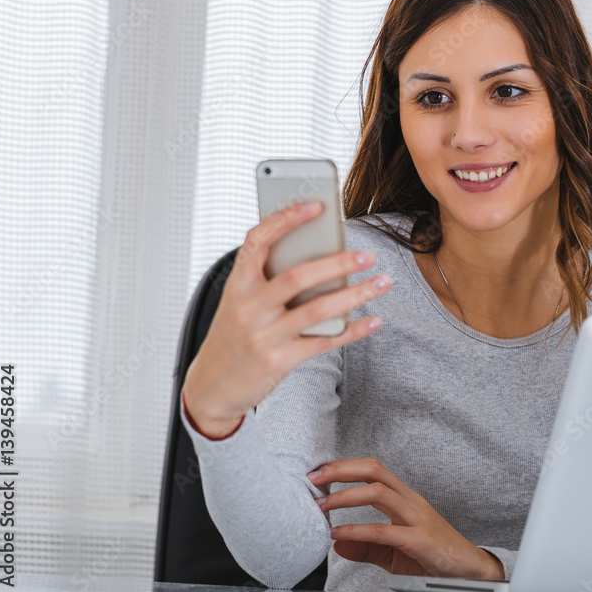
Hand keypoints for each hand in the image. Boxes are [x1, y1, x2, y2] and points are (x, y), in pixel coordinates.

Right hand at [182, 200, 392, 438]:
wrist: (210, 386)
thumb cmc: (234, 335)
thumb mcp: (240, 302)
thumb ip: (269, 280)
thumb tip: (321, 255)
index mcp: (237, 284)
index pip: (259, 241)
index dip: (287, 219)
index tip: (317, 205)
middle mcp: (248, 307)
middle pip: (298, 277)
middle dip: (338, 263)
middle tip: (367, 255)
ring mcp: (263, 335)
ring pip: (317, 310)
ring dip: (355, 295)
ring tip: (382, 282)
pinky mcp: (279, 360)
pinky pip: (323, 342)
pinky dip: (352, 330)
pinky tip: (372, 321)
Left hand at [308, 457, 504, 579]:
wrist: (469, 571)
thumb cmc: (434, 557)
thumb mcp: (393, 551)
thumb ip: (366, 545)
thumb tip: (337, 542)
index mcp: (405, 498)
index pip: (373, 470)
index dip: (345, 467)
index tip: (320, 473)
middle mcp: (410, 501)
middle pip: (374, 471)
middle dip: (341, 470)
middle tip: (314, 479)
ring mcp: (417, 518)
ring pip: (378, 492)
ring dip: (345, 496)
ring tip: (322, 506)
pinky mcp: (419, 540)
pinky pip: (383, 530)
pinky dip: (357, 529)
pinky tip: (339, 533)